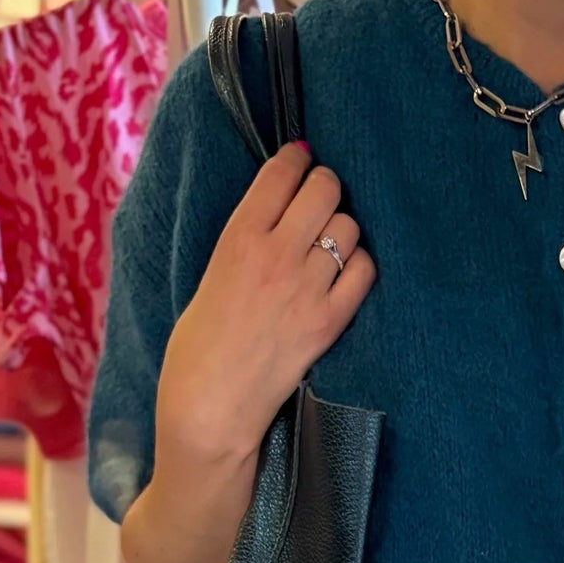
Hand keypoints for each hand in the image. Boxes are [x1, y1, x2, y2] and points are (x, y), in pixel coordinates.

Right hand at [155, 143, 373, 464]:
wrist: (210, 403)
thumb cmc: (198, 345)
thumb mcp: (210, 275)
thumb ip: (244, 240)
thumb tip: (276, 210)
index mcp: (237, 238)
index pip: (281, 173)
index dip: (297, 159)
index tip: (303, 158)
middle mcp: (276, 255)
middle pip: (324, 190)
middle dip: (326, 188)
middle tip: (321, 198)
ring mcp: (307, 288)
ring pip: (349, 229)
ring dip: (344, 230)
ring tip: (331, 244)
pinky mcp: (329, 322)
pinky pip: (364, 273)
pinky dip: (360, 266)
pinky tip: (346, 274)